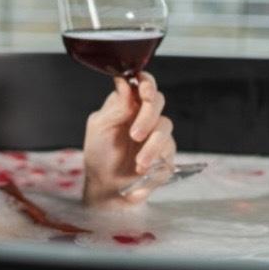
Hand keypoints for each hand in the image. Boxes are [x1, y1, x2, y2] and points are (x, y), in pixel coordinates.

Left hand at [81, 70, 175, 206]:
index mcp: (128, 104)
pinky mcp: (165, 155)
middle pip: (158, 101)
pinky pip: (169, 152)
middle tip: (135, 135)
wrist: (104, 187)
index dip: (147, 83)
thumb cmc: (99, 154)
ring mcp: (157, 135)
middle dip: (148, 116)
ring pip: (166, 127)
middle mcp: (145, 116)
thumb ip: (115, 106)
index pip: (143, 84)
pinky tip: (141, 172)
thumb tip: (125, 82)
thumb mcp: (99, 127)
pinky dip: (154, 164)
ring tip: (139, 163)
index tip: (144, 90)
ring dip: (152, 146)